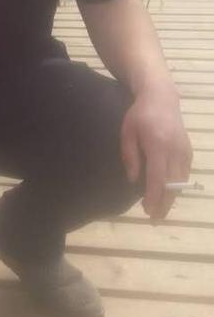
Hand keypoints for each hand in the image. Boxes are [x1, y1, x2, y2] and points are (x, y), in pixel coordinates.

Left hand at [120, 85, 192, 218]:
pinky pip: (184, 173)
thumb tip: (133, 180)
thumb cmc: (139, 115)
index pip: (157, 177)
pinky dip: (177, 186)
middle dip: (164, 203)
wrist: (161, 97)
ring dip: (171, 198)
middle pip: (172, 184)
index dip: (154, 196)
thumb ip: (130, 156)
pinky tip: (168, 194)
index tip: (148, 210)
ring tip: (160, 211)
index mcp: (158, 145)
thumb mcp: (127, 132)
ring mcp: (184, 150)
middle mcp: (175, 150)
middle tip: (155, 219)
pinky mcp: (189, 151)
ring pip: (181, 181)